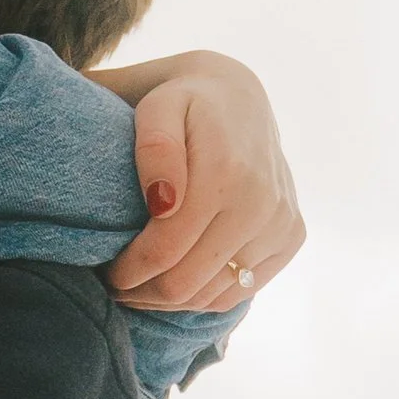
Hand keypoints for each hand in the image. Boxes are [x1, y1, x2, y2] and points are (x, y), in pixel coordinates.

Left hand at [98, 55, 304, 310]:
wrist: (239, 98)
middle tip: (116, 284)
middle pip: (187, 283)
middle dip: (143, 292)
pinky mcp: (292, 237)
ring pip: (213, 297)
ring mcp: (283, 224)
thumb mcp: (157, 108)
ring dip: (169, 300)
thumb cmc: (184, 104)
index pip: (165, 251)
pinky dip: (203, 297)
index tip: (105, 272)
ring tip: (140, 286)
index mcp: (228, 173)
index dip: (127, 272)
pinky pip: (240, 292)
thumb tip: (162, 204)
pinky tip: (176, 283)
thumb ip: (154, 149)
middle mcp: (263, 204)